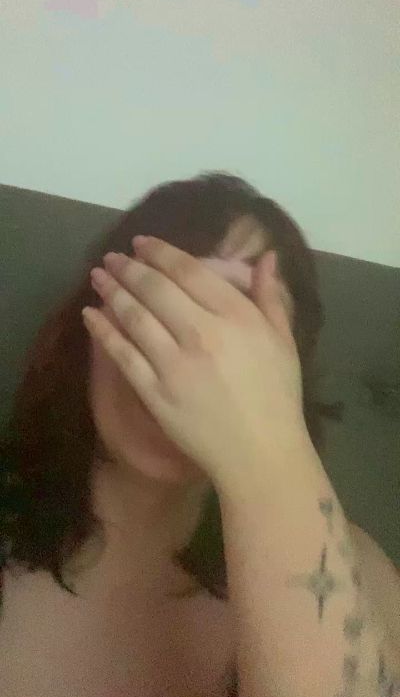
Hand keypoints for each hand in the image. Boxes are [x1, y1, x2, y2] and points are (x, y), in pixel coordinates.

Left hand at [83, 236, 306, 488]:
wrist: (260, 453)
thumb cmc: (277, 396)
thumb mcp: (284, 341)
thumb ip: (271, 297)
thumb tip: (266, 257)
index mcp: (236, 316)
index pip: (189, 272)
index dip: (160, 252)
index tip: (141, 243)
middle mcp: (202, 332)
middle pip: (155, 289)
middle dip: (128, 267)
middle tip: (111, 257)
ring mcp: (174, 363)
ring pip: (134, 317)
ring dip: (112, 292)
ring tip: (97, 276)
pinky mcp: (155, 392)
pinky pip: (123, 355)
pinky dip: (103, 332)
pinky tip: (90, 315)